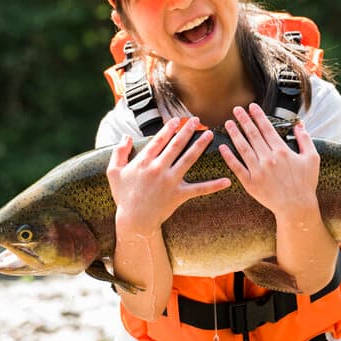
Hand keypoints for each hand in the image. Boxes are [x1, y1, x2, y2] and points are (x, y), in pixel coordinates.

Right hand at [106, 117, 230, 235]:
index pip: (159, 140)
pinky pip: (199, 189)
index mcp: (144, 162)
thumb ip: (118, 152)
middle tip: (197, 120)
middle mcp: (159, 169)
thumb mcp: (114, 172)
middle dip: (187, 131)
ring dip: (200, 145)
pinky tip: (227, 181)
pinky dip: (213, 186)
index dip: (169, 128)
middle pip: (176, 145)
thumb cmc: (124, 196)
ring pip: (188, 159)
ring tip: (209, 134)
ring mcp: (170, 181)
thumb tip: (125, 136)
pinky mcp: (179, 194)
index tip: (177, 120)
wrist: (134, 221)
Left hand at [219, 104, 320, 216]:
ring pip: (243, 148)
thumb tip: (300, 124)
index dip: (258, 116)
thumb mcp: (312, 158)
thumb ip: (305, 139)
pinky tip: (223, 147)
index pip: (267, 128)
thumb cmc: (306, 183)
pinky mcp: (251, 183)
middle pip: (253, 135)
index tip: (251, 106)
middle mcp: (268, 158)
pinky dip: (229, 156)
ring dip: (234, 134)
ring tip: (228, 123)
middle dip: (244, 120)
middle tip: (236, 109)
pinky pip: (237, 167)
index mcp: (282, 151)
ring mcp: (258, 171)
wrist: (297, 207)